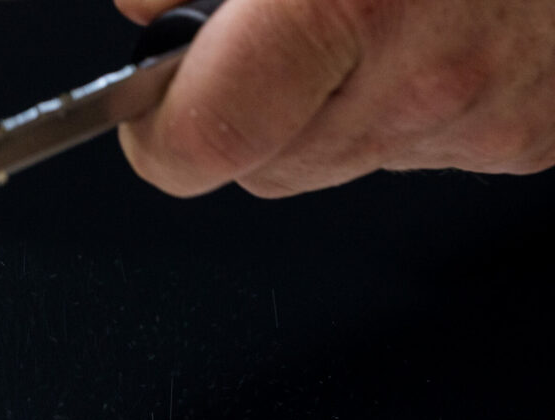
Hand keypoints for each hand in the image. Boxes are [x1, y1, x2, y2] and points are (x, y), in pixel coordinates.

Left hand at [116, 0, 554, 195]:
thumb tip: (139, 6)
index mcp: (357, 3)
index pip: (200, 144)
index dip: (157, 134)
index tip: (148, 104)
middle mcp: (424, 83)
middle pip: (262, 167)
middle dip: (239, 109)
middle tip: (261, 31)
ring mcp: (486, 123)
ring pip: (336, 163)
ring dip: (321, 104)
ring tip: (367, 7)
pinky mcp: (528, 137)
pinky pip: (417, 147)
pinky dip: (398, 99)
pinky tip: (433, 24)